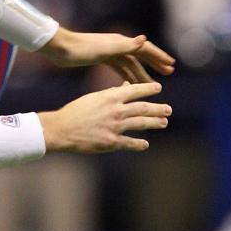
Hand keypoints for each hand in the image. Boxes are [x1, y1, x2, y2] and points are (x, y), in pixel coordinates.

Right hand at [39, 82, 171, 153]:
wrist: (62, 129)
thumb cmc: (76, 111)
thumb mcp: (94, 98)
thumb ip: (112, 93)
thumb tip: (126, 86)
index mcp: (110, 97)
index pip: (135, 90)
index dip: (148, 89)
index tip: (159, 88)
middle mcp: (115, 110)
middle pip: (143, 108)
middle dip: (157, 109)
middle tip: (168, 109)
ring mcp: (115, 127)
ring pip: (141, 124)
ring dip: (154, 123)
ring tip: (164, 122)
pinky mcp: (111, 142)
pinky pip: (130, 143)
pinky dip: (139, 144)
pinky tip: (145, 144)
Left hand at [40, 28, 175, 82]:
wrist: (59, 49)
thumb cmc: (80, 49)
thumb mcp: (104, 49)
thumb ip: (125, 46)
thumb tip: (144, 39)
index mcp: (120, 42)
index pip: (145, 49)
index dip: (159, 57)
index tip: (171, 65)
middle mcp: (117, 45)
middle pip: (140, 55)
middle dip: (154, 63)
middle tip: (168, 73)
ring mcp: (109, 51)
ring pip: (130, 64)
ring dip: (141, 72)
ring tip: (151, 84)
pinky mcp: (100, 58)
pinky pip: (118, 67)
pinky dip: (126, 75)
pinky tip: (128, 84)